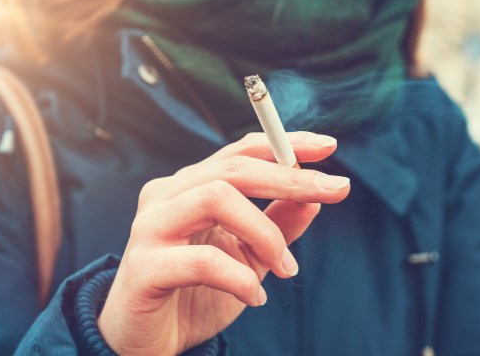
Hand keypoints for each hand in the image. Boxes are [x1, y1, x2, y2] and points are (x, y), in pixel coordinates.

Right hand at [98, 132, 349, 354]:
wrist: (148, 343)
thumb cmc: (195, 294)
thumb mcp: (248, 258)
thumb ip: (276, 226)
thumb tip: (314, 198)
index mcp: (191, 187)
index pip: (241, 151)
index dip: (285, 144)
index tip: (328, 147)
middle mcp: (167, 196)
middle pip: (233, 169)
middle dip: (290, 177)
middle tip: (336, 191)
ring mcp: (151, 227)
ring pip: (217, 198)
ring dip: (265, 233)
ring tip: (286, 270)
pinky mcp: (143, 266)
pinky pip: (202, 261)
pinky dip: (239, 278)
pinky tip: (255, 298)